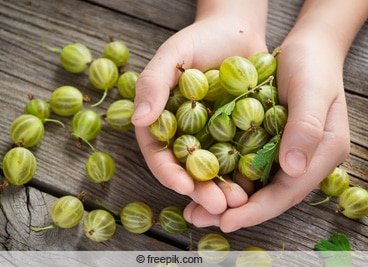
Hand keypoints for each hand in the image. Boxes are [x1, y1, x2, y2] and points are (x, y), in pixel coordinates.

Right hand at [131, 2, 267, 214]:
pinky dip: (248, 173)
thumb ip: (153, 83)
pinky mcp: (239, 134)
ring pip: (217, 170)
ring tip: (240, 203)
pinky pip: (242, 157)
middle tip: (218, 206)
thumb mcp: (173, 55)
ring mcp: (214, 137)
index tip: (184, 186)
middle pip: (189, 169)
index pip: (159, 153)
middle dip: (202, 190)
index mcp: (164, 121)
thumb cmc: (200, 38)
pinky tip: (258, 186)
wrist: (238, 31)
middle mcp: (186, 134)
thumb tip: (138, 118)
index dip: (169, 172)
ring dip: (226, 189)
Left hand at [184, 21, 350, 231]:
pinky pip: (244, 165)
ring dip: (224, 197)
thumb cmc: (312, 66)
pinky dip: (223, 175)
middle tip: (199, 218)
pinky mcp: (267, 144)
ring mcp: (284, 154)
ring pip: (253, 184)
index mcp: (321, 154)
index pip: (287, 192)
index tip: (227, 221)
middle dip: (234, 211)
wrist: (306, 51)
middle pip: (267, 195)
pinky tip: (200, 180)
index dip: (257, 210)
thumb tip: (293, 168)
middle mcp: (302, 161)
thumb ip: (306, 128)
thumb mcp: (312, 91)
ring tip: (194, 208)